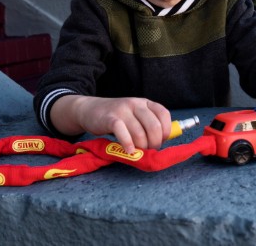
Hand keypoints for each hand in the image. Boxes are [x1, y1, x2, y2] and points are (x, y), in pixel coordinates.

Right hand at [52, 96, 171, 153]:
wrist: (90, 110)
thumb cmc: (117, 117)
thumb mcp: (135, 116)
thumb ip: (148, 125)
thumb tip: (163, 142)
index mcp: (145, 103)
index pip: (163, 114)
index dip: (165, 131)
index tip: (160, 141)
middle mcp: (136, 104)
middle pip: (153, 126)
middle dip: (154, 143)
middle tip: (148, 150)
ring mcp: (122, 110)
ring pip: (139, 133)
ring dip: (141, 147)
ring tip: (137, 152)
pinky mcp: (110, 119)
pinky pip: (122, 132)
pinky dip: (128, 144)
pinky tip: (129, 151)